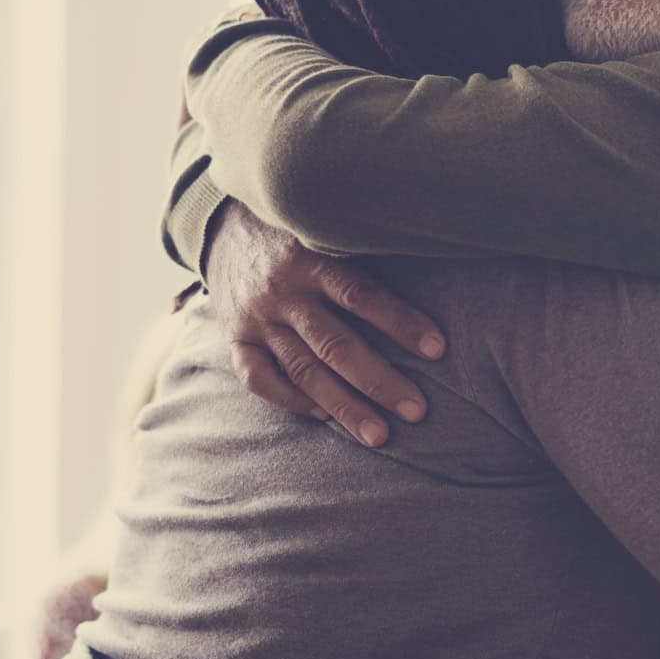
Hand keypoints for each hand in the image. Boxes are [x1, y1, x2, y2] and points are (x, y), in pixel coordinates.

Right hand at [206, 200, 446, 446]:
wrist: (222, 223)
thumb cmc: (301, 228)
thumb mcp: (328, 224)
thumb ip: (366, 247)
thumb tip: (433, 259)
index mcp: (311, 257)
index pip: (360, 295)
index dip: (399, 322)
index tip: (437, 349)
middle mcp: (283, 291)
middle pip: (334, 344)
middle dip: (378, 381)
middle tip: (416, 411)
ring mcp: (256, 318)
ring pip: (302, 370)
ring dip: (342, 406)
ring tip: (379, 435)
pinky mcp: (236, 337)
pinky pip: (258, 378)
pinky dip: (290, 400)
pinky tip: (323, 416)